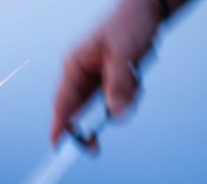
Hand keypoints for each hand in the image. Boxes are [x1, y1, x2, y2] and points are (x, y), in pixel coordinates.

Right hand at [50, 0, 163, 144]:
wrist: (149, 9)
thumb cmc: (130, 22)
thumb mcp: (123, 54)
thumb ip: (117, 86)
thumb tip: (115, 116)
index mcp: (74, 66)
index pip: (62, 103)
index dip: (58, 126)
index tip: (57, 147)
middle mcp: (82, 75)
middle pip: (81, 112)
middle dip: (95, 121)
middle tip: (95, 146)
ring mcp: (97, 79)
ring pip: (103, 108)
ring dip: (121, 101)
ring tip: (134, 79)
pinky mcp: (112, 81)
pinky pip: (119, 100)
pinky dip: (130, 94)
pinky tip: (136, 76)